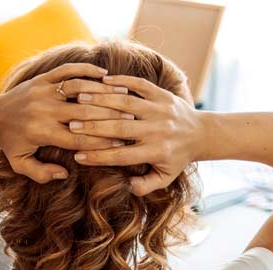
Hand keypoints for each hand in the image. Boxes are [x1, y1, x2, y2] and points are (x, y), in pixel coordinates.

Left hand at [0, 63, 137, 182]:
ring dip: (103, 90)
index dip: (101, 143)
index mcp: (42, 133)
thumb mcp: (21, 164)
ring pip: (79, 88)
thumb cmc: (11, 143)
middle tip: (132, 119)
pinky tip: (104, 74)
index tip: (121, 144)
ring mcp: (44, 92)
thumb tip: (64, 174)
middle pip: (84, 113)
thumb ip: (41, 173)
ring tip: (124, 94)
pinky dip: (87, 70)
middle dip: (109, 116)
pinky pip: (68, 70)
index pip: (78, 140)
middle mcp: (44, 111)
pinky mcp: (43, 78)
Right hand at [64, 74, 207, 195]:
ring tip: (79, 98)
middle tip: (71, 125)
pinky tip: (103, 80)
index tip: (77, 156)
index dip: (98, 156)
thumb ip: (145, 185)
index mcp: (156, 151)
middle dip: (93, 126)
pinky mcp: (163, 94)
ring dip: (102, 100)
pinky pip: (140, 85)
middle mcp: (158, 130)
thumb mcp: (164, 177)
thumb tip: (127, 187)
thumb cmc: (176, 158)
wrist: (201, 133)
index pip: (121, 156)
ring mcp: (161, 109)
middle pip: (119, 128)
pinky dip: (122, 81)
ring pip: (126, 103)